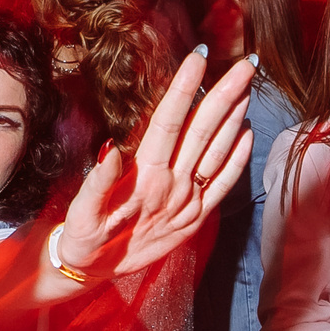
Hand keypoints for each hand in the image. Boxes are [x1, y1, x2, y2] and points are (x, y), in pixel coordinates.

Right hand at [55, 48, 254, 278]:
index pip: (169, 122)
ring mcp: (189, 203)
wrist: (94, 273)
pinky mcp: (196, 218)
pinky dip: (239, 158)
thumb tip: (111, 147)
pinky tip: (247, 132)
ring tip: (249, 86)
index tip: (199, 57)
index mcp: (144, 180)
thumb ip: (97, 182)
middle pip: (204, 130)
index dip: (185, 88)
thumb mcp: (80, 211)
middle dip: (226, 93)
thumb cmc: (84, 236)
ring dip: (236, 117)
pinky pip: (224, 184)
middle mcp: (172, 187)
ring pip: (219, 152)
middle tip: (247, 62)